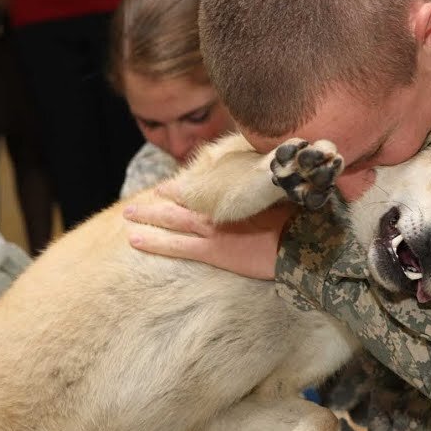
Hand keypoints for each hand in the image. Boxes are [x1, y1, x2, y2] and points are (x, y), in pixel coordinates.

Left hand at [123, 182, 293, 280]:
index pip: (203, 188)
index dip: (186, 186)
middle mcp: (219, 210)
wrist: (301, 244)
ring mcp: (212, 231)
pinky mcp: (212, 252)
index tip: (173, 184)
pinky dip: (154, 242)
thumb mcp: (285, 198)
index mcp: (235, 195)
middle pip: (183, 201)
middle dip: (162, 199)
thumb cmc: (299, 220)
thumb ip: (270, 190)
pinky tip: (135, 240)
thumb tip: (271, 178)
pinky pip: (175, 246)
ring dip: (149, 216)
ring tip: (129, 214)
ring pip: (171, 221)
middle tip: (144, 198)